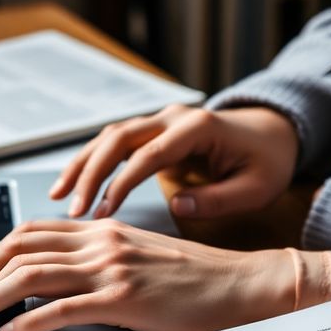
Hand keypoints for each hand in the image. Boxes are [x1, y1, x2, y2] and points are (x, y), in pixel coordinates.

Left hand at [0, 219, 330, 330]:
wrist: (244, 285)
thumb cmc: (191, 279)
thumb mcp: (136, 258)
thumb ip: (94, 260)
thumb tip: (49, 280)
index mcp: (100, 229)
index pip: (27, 234)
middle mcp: (100, 240)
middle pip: (17, 249)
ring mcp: (112, 267)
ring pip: (30, 275)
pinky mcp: (126, 297)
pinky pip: (63, 307)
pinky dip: (28, 320)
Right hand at [50, 105, 298, 218]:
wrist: (272, 132)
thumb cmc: (267, 163)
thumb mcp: (257, 187)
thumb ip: (219, 199)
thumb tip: (178, 207)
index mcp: (197, 127)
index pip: (150, 154)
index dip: (122, 183)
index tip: (103, 212)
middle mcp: (172, 117)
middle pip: (118, 138)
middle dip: (91, 173)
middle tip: (72, 208)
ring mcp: (159, 120)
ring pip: (108, 136)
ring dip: (81, 165)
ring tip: (58, 196)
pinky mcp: (152, 131)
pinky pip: (113, 143)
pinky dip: (90, 162)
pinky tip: (71, 185)